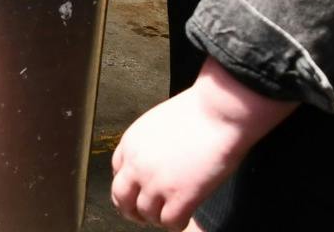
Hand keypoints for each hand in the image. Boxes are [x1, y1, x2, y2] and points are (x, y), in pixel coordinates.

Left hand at [111, 60, 296, 227]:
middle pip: (121, 198)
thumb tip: (154, 160)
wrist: (217, 113)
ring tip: (169, 213)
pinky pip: (170, 223)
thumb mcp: (156, 123)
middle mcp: (137, 165)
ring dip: (156, 218)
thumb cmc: (195, 113)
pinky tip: (186, 215)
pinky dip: (176, 223)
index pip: (117, 173)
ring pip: (145, 215)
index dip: (129, 185)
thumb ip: (148, 145)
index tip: (138, 190)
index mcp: (130, 144)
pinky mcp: (181, 197)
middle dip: (131, 209)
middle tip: (144, 214)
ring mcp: (157, 183)